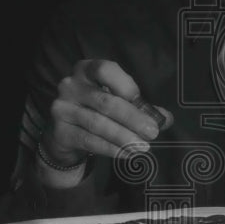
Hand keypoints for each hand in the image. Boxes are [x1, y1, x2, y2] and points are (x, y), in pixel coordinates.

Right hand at [40, 59, 173, 166]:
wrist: (66, 136)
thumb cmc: (97, 111)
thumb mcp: (117, 102)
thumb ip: (140, 107)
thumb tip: (164, 118)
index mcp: (86, 70)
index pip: (104, 70)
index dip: (125, 85)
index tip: (142, 102)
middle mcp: (70, 86)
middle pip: (106, 102)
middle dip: (133, 118)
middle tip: (152, 132)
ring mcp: (62, 108)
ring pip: (98, 124)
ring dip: (124, 137)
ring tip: (143, 146)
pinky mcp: (60, 132)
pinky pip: (90, 141)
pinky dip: (111, 149)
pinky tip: (127, 154)